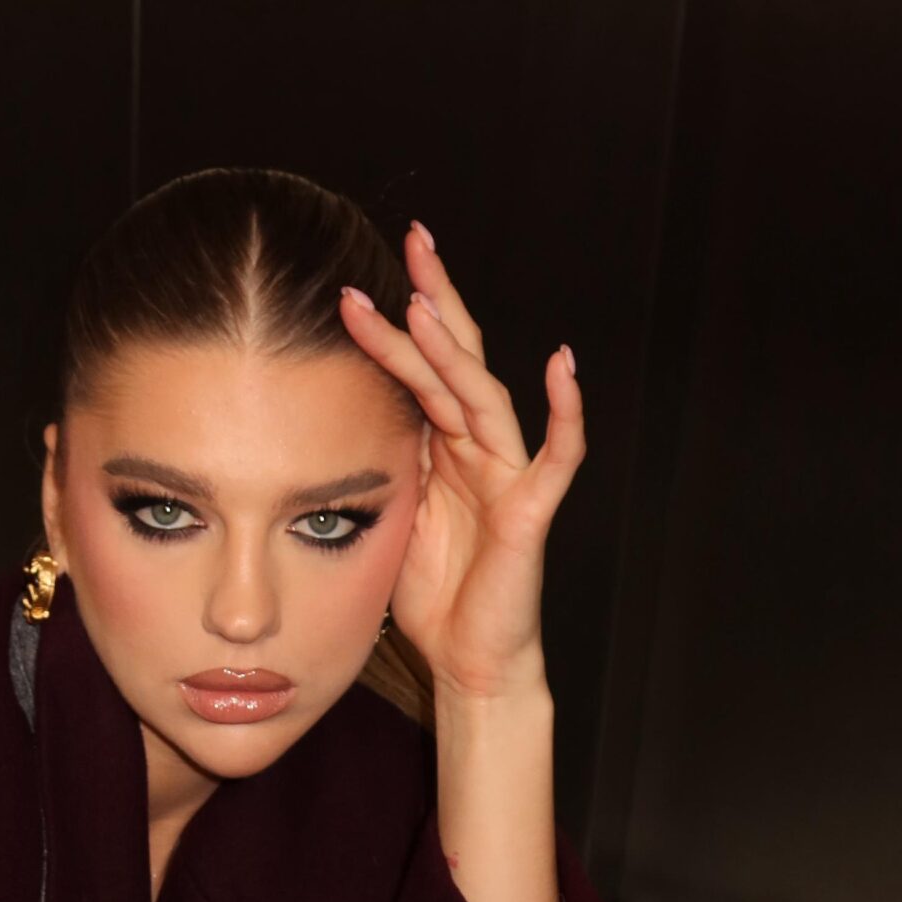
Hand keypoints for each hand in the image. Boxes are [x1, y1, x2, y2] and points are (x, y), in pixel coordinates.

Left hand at [340, 225, 583, 702]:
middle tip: (412, 241)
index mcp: (442, 449)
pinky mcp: (530, 511)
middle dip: (434, 301)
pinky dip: (565, 410)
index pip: (420, 370)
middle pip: (455, 361)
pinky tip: (560, 366)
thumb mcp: (391, 518)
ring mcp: (508, 475)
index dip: (394, 326)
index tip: (358, 282)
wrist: (468, 660)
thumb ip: (382, 467)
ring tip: (426, 302)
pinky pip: (557, 454)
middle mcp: (478, 450)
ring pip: (484, 397)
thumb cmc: (432, 596)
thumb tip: (336, 425)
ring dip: (456, 350)